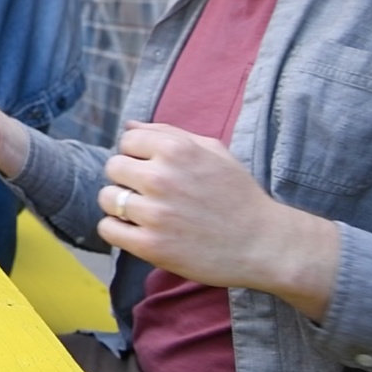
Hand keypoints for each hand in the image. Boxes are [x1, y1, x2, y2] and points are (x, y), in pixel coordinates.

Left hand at [97, 122, 337, 317]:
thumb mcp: (213, 151)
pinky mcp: (150, 246)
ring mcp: (154, 214)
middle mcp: (160, 178)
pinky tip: (139, 231)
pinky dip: (118, 230)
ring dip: (120, 205)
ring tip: (145, 213)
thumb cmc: (238, 195)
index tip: (154, 170)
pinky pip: (107, 229)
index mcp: (174, 149)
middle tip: (150, 193)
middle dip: (128, 179)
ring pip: (106, 198)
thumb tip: (129, 125)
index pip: (126, 141)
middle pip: (113, 168)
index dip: (138, 155)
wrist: (264, 244)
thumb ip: (168, 133)